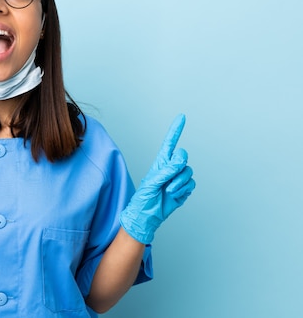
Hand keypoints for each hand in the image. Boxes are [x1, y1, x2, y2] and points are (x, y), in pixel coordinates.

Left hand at [119, 114, 195, 243]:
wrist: (148, 216)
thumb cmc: (143, 199)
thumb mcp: (151, 183)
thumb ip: (165, 171)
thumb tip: (179, 161)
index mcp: (160, 163)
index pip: (169, 143)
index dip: (175, 130)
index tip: (181, 117)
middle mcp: (170, 168)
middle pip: (183, 157)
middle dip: (178, 167)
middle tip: (169, 177)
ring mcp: (178, 178)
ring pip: (188, 172)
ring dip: (179, 183)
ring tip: (168, 190)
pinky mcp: (184, 189)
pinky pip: (191, 184)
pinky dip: (183, 190)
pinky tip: (174, 195)